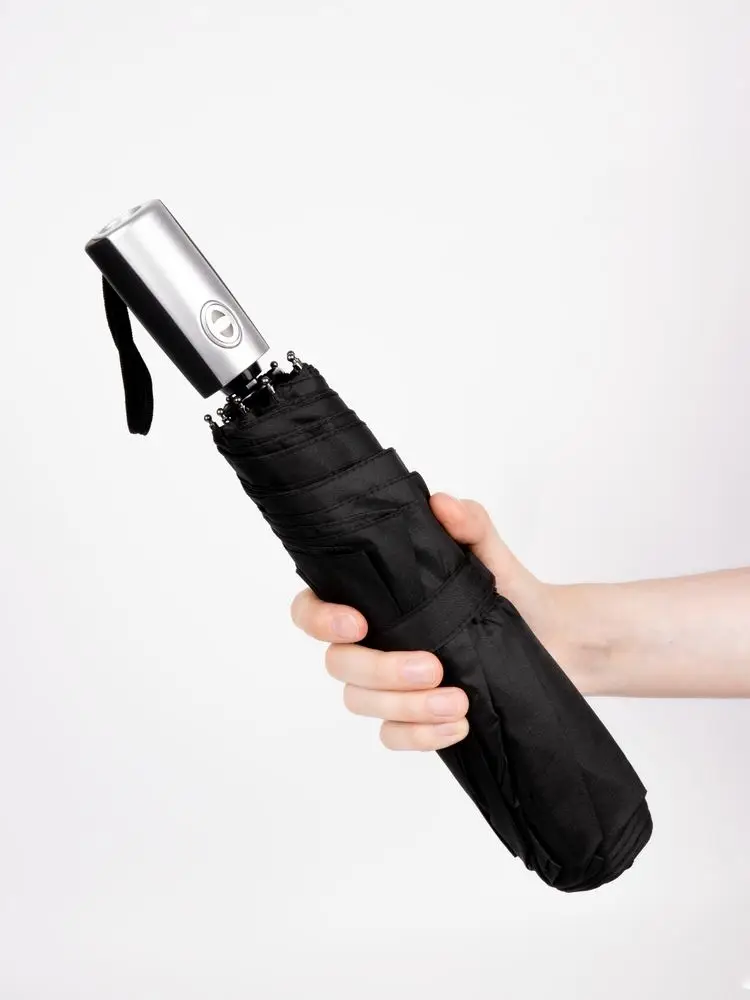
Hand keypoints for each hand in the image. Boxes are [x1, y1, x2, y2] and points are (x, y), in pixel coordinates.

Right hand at [290, 493, 569, 749]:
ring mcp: (389, 683)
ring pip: (361, 704)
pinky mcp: (414, 716)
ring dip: (406, 708)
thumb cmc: (507, 588)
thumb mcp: (490, 551)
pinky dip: (421, 736)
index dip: (319, 619)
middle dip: (381, 671)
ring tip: (458, 701)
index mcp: (372, 597)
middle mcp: (371, 641)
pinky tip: (459, 726)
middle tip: (433, 667)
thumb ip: (468, 523)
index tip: (358, 623)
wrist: (553, 637)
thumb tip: (442, 504)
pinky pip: (393, 737)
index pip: (313, 608)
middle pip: (339, 665)